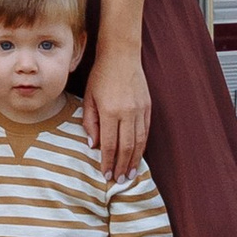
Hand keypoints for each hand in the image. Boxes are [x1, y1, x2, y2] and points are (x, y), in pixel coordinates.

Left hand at [82, 37, 151, 182]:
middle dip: (123, 166)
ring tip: (131, 174)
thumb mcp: (88, 97)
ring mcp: (140, 110)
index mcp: (110, 111)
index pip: (110, 144)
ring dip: (135, 160)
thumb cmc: (101, 75)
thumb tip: (94, 145)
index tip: (107, 174)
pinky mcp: (148, 107)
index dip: (109, 162)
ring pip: (139, 142)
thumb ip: (90, 122)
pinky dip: (142, 146)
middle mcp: (128, 113)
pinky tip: (138, 155)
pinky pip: (146, 131)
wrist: (121, 55)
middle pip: (127, 147)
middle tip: (120, 180)